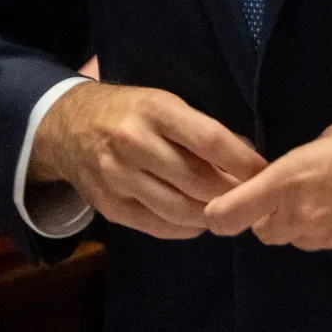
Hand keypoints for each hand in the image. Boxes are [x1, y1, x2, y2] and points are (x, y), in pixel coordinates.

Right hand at [29, 82, 266, 240]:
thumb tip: (247, 156)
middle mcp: (135, 143)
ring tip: (229, 210)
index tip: (264, 171)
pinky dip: (186, 228)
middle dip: (231, 192)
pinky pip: (158, 226)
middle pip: (197, 180)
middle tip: (252, 197)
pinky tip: (200, 220)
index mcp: (155, 110)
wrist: (67, 127)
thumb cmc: (130, 111)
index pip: (209, 140)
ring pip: (180, 208)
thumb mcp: (164, 104)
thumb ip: (200, 130)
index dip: (242, 160)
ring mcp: (119, 178)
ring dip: (211, 213)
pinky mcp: (110, 207)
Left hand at [202, 103, 331, 256]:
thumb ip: (299, 165)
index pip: (228, 216)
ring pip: (298, 239)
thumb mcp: (328, 136)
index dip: (220, 212)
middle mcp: (304, 216)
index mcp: (290, 180)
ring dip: (302, 223)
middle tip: (290, 191)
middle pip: (264, 232)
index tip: (223, 203)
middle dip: (268, 215)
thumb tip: (290, 179)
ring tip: (331, 195)